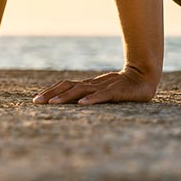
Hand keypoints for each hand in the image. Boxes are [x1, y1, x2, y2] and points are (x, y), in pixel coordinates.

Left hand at [32, 69, 158, 104]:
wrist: (144, 76)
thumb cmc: (123, 87)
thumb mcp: (102, 92)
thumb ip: (89, 96)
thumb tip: (73, 104)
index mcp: (88, 85)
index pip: (65, 85)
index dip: (51, 91)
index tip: (37, 100)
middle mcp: (92, 84)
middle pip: (68, 86)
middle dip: (51, 94)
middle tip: (36, 102)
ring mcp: (103, 87)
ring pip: (81, 91)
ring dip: (65, 97)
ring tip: (52, 103)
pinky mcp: (115, 91)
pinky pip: (101, 96)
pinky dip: (91, 100)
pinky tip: (81, 104)